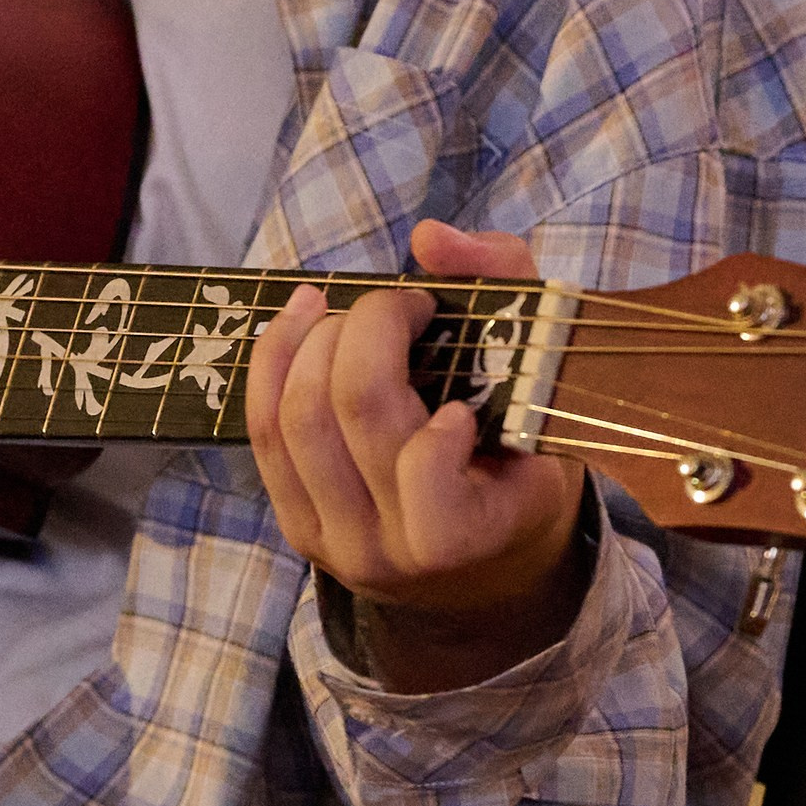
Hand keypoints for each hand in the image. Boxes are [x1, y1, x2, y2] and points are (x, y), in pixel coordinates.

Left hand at [246, 216, 591, 691]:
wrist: (486, 567)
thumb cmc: (522, 461)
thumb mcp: (544, 382)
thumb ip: (508, 289)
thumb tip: (430, 238)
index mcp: (471, 531)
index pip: (426, 464)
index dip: (430, 391)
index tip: (454, 348)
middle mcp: (394, 550)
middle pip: (349, 413)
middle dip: (368, 327)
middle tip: (403, 306)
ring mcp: (335, 544)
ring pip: (293, 422)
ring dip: (308, 339)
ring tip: (341, 306)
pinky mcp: (296, 528)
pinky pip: (261, 436)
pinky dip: (273, 364)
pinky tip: (300, 324)